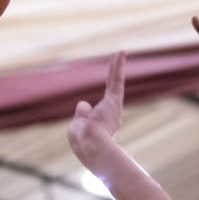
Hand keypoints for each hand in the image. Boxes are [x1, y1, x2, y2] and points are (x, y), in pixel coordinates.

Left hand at [68, 51, 127, 176]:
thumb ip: (81, 115)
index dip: (98, 115)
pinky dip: (118, 66)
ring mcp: (113, 107)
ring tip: (120, 52)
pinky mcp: (114, 100)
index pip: (103, 116)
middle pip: (113, 94)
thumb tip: (83, 103)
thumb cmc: (83, 142)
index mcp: (103, 127)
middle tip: (118, 67)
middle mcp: (112, 117)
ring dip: (117, 67)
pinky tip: (121, 53)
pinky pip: (116, 79)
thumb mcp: (77, 128)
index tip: (103, 120)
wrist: (92, 147)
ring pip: (115, 82)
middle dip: (115, 80)